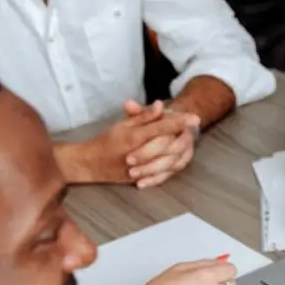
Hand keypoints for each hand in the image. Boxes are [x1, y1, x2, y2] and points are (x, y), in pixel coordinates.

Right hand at [60, 100, 197, 185]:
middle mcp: (137, 153)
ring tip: (190, 141)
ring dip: (181, 150)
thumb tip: (160, 105)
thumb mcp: (122, 125)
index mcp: (133, 137)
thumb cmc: (105, 141)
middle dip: (183, 134)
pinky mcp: (139, 179)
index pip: (161, 128)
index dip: (179, 122)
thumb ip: (142, 116)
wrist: (88, 164)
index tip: (194, 117)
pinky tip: (180, 158)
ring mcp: (139, 168)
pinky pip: (160, 175)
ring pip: (167, 160)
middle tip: (196, 126)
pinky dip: (172, 166)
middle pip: (167, 143)